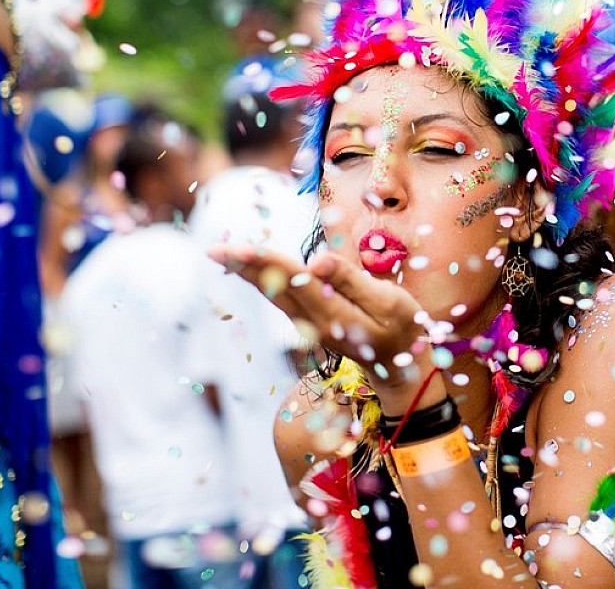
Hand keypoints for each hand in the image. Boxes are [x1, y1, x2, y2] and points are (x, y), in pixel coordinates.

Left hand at [208, 244, 438, 404]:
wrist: (399, 364)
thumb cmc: (401, 327)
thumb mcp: (388, 301)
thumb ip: (351, 280)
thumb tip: (317, 260)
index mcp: (333, 315)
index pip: (294, 281)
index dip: (267, 262)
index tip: (240, 248)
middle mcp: (312, 322)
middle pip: (273, 288)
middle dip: (244, 267)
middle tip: (214, 250)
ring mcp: (308, 324)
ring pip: (272, 293)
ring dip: (246, 272)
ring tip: (221, 254)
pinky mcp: (308, 321)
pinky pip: (279, 296)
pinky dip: (260, 279)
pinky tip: (246, 267)